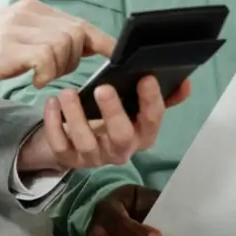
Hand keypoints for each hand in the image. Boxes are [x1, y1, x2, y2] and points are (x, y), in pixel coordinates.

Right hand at [0, 0, 114, 110]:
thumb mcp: (16, 40)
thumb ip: (47, 38)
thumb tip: (84, 46)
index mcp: (32, 9)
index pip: (79, 23)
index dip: (102, 42)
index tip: (117, 59)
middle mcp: (27, 13)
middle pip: (77, 34)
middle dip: (75, 60)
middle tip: (53, 74)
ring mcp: (18, 28)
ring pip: (65, 45)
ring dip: (60, 68)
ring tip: (40, 76)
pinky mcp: (9, 46)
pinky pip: (47, 57)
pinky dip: (47, 74)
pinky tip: (33, 81)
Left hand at [16, 75, 189, 176]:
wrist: (74, 141)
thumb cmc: (108, 117)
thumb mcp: (133, 107)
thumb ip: (158, 95)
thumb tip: (185, 82)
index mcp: (141, 134)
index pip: (152, 120)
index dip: (152, 101)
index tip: (146, 77)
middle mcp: (120, 150)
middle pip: (122, 137)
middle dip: (114, 112)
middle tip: (103, 88)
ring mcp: (93, 158)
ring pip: (86, 142)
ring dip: (76, 115)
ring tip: (67, 92)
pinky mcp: (68, 159)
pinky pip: (60, 146)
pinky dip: (53, 124)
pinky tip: (51, 102)